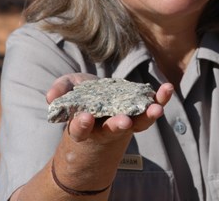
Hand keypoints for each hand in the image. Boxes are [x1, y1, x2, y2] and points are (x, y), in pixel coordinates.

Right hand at [46, 74, 173, 144]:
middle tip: (124, 122)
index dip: (81, 125)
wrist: (100, 101)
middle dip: (118, 125)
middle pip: (113, 130)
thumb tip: (50, 97)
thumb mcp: (67, 92)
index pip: (81, 129)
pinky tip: (167, 89)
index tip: (83, 119)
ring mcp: (126, 120)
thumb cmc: (80, 98)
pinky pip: (151, 106)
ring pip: (138, 122)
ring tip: (156, 109)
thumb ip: (59, 91)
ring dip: (147, 116)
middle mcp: (106, 127)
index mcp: (84, 126)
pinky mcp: (139, 110)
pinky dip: (160, 99)